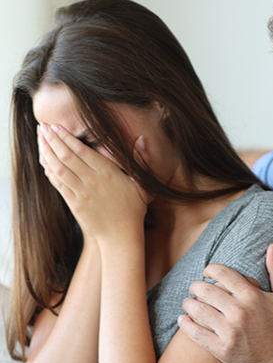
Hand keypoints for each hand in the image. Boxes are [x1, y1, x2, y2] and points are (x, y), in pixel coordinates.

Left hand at [38, 123, 149, 241]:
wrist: (121, 236)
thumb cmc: (134, 209)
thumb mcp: (143, 184)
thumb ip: (142, 160)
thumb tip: (142, 139)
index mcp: (108, 173)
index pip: (82, 151)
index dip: (66, 137)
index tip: (56, 126)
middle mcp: (92, 181)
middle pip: (66, 156)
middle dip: (52, 140)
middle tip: (42, 127)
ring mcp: (81, 193)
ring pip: (59, 168)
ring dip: (47, 153)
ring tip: (40, 139)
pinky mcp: (74, 203)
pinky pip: (58, 184)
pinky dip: (49, 171)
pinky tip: (44, 162)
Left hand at [178, 244, 272, 362]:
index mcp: (251, 295)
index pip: (222, 273)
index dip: (210, 269)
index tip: (206, 272)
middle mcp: (238, 311)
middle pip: (205, 289)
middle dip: (196, 285)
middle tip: (195, 287)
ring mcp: (229, 331)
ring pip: (198, 309)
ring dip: (189, 303)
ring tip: (188, 302)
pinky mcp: (222, 349)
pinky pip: (196, 333)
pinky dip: (186, 324)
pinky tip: (183, 319)